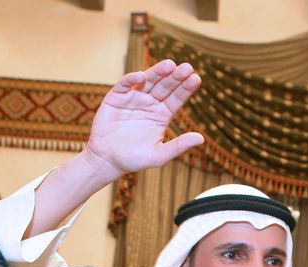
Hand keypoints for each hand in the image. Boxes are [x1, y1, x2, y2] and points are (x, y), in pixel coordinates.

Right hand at [84, 60, 204, 182]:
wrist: (106, 160)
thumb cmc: (133, 160)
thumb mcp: (159, 155)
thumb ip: (178, 146)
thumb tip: (201, 139)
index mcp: (161, 115)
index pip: (177, 98)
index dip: (186, 88)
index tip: (196, 78)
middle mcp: (149, 103)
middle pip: (165, 86)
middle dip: (175, 76)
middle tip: (187, 67)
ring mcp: (133, 98)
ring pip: (148, 81)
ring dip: (158, 72)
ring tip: (170, 65)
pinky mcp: (116, 97)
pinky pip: (125, 84)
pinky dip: (132, 79)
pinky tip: (141, 77)